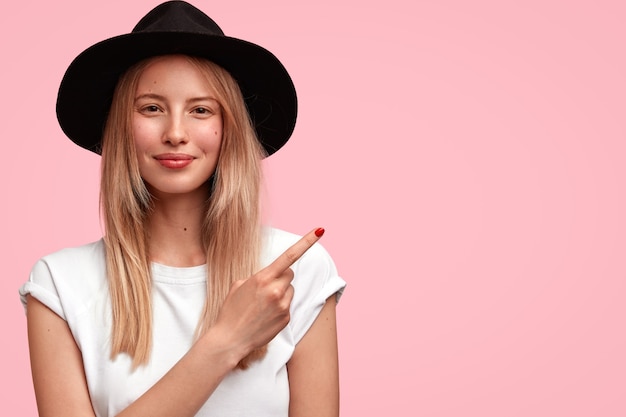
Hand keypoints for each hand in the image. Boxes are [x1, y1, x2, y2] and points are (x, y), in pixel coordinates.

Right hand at [213, 228, 324, 363]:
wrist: (230, 339)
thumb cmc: (232, 310)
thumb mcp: (239, 285)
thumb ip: (259, 276)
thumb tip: (272, 275)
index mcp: (263, 278)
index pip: (289, 255)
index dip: (307, 242)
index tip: (320, 230)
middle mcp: (276, 290)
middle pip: (289, 274)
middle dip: (281, 277)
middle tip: (266, 287)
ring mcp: (283, 305)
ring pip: (290, 289)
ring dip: (281, 292)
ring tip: (264, 304)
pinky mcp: (287, 318)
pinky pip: (288, 304)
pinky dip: (280, 307)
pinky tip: (266, 315)